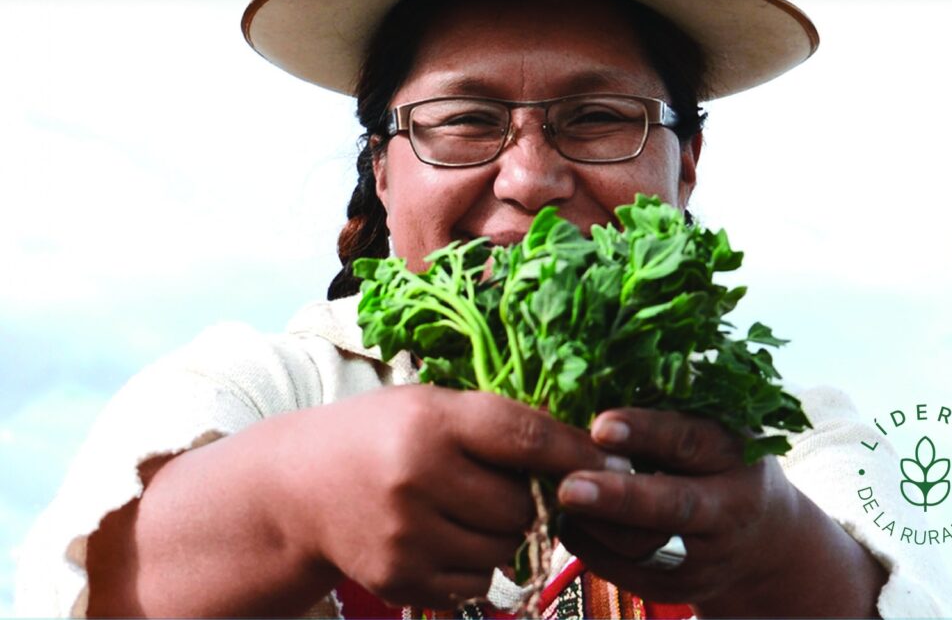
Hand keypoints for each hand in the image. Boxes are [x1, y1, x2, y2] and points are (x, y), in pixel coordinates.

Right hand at [277, 385, 616, 609]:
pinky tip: (442, 537)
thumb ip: (495, 424)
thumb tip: (581, 452)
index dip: (576, 452)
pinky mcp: (399, 579)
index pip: (524, 437)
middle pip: (520, 506)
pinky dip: (476, 564)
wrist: (296, 490)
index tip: (617, 462)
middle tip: (499, 485)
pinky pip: (477, 583)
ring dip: (502, 534)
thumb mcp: (428, 407)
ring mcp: (406, 535)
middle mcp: (417, 478)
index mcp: (430, 422)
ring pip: (505, 549)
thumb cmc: (376, 436)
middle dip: (526, 499)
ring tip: (464, 508)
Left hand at [555, 408, 801, 608]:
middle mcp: (727, 509)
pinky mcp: (677, 589)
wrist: (762, 539)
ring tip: (555, 494)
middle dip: (617, 498)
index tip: (600, 425)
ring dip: (592, 522)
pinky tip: (567, 518)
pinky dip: (588, 545)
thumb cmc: (717, 459)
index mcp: (735, 454)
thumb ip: (668, 404)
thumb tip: (591, 372)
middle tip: (568, 486)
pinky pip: (622, 571)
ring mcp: (704, 556)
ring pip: (641, 546)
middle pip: (672, 507)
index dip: (646, 432)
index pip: (690, 441)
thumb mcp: (712, 424)